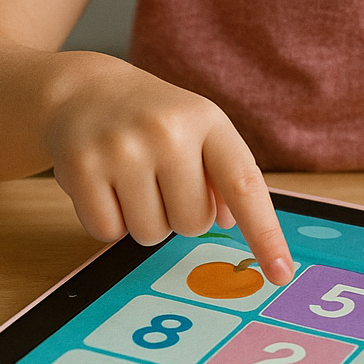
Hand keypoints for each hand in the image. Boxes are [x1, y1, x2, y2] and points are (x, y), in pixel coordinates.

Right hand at [43, 53, 293, 283]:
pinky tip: (104, 184)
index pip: (244, 185)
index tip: (281, 274)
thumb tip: (231, 221)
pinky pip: (107, 232)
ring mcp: (122, 148)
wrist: (85, 89)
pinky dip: (108, 220)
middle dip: (179, 215)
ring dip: (143, 220)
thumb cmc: (154, 119)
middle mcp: (167, 131)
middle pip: (192, 223)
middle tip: (161, 180)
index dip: (265, 234)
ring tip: (131, 178)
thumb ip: (224, 175)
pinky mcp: (81, 167)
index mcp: (207, 120)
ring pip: (150, 233)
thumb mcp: (199, 130)